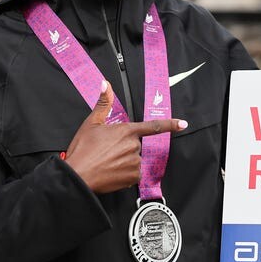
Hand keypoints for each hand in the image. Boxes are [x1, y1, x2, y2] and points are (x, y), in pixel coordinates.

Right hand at [63, 81, 187, 193]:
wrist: (77, 176)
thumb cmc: (82, 150)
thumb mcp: (91, 123)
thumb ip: (103, 103)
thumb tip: (105, 84)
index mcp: (127, 131)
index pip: (153, 126)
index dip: (170, 124)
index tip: (183, 124)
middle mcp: (134, 146)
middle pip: (135, 145)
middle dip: (124, 147)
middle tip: (106, 151)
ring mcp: (135, 162)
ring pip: (134, 159)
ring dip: (124, 161)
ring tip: (106, 162)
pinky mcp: (133, 177)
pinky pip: (133, 174)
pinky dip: (124, 174)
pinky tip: (111, 172)